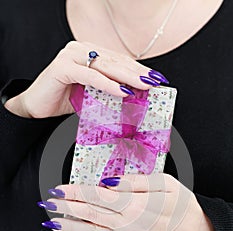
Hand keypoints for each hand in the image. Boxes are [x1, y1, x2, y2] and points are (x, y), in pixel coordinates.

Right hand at [4, 41, 165, 118]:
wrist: (35, 107)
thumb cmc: (63, 100)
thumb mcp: (91, 94)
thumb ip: (108, 90)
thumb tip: (133, 96)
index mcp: (88, 52)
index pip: (118, 60)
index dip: (137, 69)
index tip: (155, 78)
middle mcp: (80, 49)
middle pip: (115, 61)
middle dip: (137, 72)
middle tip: (155, 81)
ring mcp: (70, 56)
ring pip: (105, 66)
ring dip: (127, 76)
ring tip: (144, 85)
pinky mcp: (62, 67)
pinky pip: (90, 76)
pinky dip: (107, 84)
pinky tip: (122, 91)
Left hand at [39, 173, 214, 230]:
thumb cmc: (183, 207)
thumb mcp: (165, 184)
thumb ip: (136, 183)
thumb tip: (109, 183)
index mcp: (137, 206)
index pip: (98, 197)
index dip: (76, 193)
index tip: (59, 189)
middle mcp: (129, 227)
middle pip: (90, 215)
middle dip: (66, 208)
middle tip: (47, 203)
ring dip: (68, 226)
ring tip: (51, 220)